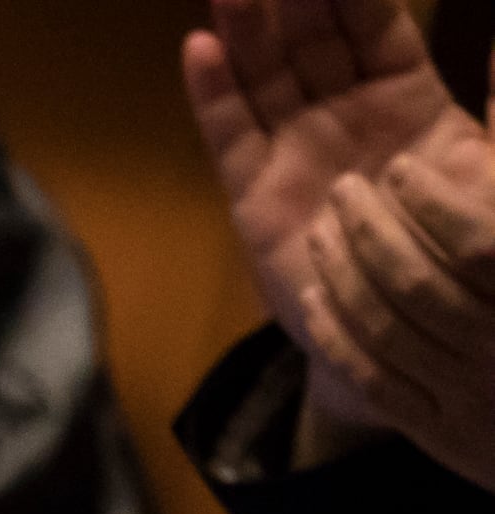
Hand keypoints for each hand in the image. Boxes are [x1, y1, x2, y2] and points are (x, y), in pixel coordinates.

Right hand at [185, 0, 477, 453]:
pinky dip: (212, 94)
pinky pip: (230, 135)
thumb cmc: (461, 250)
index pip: (374, 23)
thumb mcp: (491, 169)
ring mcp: (295, 151)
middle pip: (311, 36)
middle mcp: (343, 113)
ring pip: (265, 73)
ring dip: (246, 26)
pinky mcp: (255, 195)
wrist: (411, 330)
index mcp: (406, 96)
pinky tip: (200, 49)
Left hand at [306, 137, 494, 488]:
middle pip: (420, 286)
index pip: (481, 243)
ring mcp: (474, 399)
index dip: (431, 202)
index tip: (397, 168)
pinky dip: (341, 337)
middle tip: (344, 188)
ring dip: (346, 276)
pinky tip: (322, 296)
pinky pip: (378, 383)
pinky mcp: (444, 435)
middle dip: (371, 232)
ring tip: (324, 231)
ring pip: (389, 332)